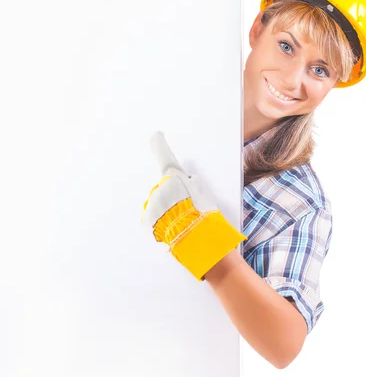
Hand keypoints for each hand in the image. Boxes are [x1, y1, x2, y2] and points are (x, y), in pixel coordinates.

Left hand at [142, 131, 246, 280]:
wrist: (199, 241)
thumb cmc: (205, 217)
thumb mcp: (203, 192)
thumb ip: (190, 183)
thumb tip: (185, 181)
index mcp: (174, 177)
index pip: (163, 154)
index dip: (158, 143)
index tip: (155, 135)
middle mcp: (160, 187)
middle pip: (164, 188)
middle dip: (172, 196)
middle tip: (187, 208)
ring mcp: (152, 203)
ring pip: (159, 204)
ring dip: (167, 211)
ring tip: (182, 221)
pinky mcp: (147, 219)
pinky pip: (154, 217)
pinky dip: (161, 222)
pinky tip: (173, 227)